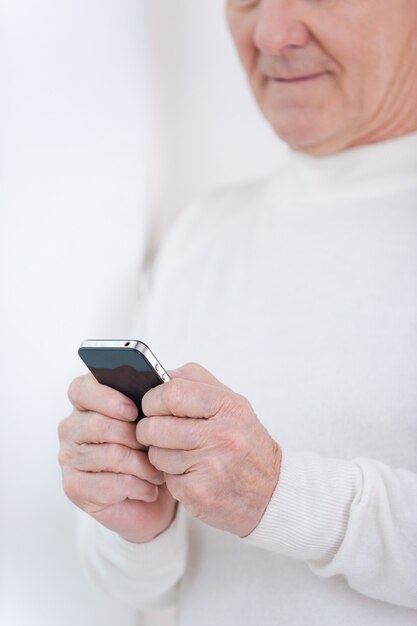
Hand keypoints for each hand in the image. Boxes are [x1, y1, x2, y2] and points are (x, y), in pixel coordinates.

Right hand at [58, 374, 176, 542]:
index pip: (82, 389)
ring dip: (143, 465)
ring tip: (158, 471)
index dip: (108, 398)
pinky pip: (113, 483)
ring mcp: (69, 458)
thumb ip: (150, 398)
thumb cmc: (151, 451)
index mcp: (86, 403)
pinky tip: (148, 489)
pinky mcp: (74, 487)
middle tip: (157, 447)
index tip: (134, 410)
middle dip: (136, 437)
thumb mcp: (154, 419)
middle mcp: (71, 428)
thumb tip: (160, 385)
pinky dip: (139, 486)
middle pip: (99, 424)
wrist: (154, 497)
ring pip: (112, 454)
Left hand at [137, 364, 280, 536]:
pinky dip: (173, 477)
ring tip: (182, 455)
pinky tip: (191, 474)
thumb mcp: (231, 403)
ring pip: (156, 454)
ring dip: (161, 455)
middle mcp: (221, 435)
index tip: (152, 405)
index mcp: (228, 406)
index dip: (153, 399)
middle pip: (156, 426)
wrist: (272, 491)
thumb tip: (160, 374)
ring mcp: (210, 465)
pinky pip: (166, 479)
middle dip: (148, 430)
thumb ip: (196, 382)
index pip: (172, 393)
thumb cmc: (246, 443)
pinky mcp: (199, 492)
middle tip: (157, 432)